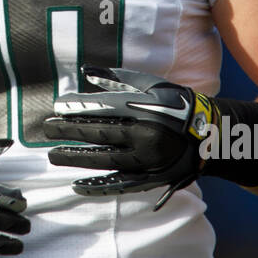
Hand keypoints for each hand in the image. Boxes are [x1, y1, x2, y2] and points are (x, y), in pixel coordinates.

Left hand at [44, 64, 220, 209]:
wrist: (210, 135)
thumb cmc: (178, 104)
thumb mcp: (153, 85)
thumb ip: (119, 79)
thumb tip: (87, 71)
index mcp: (143, 114)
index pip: (101, 112)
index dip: (76, 110)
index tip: (56, 107)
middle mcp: (142, 139)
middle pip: (97, 136)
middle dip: (69, 132)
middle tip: (47, 129)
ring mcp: (145, 161)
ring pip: (104, 161)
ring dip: (76, 159)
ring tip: (53, 155)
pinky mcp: (149, 179)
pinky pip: (119, 185)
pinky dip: (98, 187)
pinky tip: (78, 186)